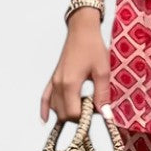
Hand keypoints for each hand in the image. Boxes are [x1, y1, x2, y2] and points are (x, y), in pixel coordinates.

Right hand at [40, 8, 110, 122]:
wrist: (82, 30)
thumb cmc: (93, 47)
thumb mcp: (103, 71)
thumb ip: (103, 94)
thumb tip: (105, 114)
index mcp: (70, 84)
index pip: (73, 114)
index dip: (86, 117)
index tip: (98, 110)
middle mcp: (58, 84)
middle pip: (64, 114)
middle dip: (78, 116)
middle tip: (93, 107)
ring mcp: (54, 82)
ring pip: (55, 108)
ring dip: (68, 113)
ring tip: (83, 105)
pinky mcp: (53, 78)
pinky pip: (45, 97)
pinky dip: (45, 109)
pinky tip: (45, 120)